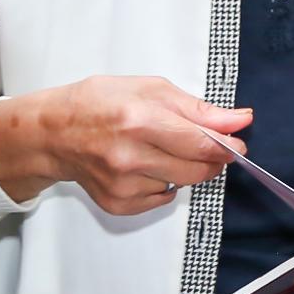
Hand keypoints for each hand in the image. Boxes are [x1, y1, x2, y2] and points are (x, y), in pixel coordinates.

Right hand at [0, 74, 249, 214]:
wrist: (53, 133)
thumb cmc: (100, 103)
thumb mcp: (150, 89)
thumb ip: (198, 109)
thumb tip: (240, 120)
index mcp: (138, 120)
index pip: (199, 143)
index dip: (226, 146)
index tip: (238, 144)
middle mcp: (129, 157)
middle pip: (196, 170)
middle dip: (211, 158)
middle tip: (206, 144)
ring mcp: (122, 185)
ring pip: (182, 184)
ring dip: (185, 168)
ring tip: (160, 147)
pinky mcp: (118, 204)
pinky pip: (162, 197)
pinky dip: (163, 182)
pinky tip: (143, 165)